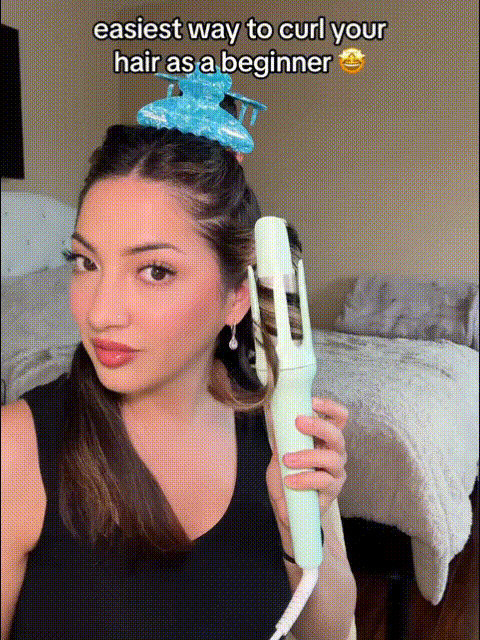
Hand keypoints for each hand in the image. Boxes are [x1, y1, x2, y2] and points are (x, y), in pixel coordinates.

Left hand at [265, 397, 347, 540]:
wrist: (286, 511)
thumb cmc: (286, 479)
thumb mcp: (280, 454)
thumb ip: (282, 438)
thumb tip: (276, 416)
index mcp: (324, 440)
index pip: (338, 418)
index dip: (329, 407)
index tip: (311, 401)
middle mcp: (335, 453)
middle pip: (337, 434)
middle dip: (318, 426)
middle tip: (298, 423)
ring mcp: (336, 472)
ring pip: (332, 458)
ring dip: (307, 456)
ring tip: (288, 460)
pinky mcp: (333, 491)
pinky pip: (323, 481)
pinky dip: (305, 478)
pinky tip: (290, 480)